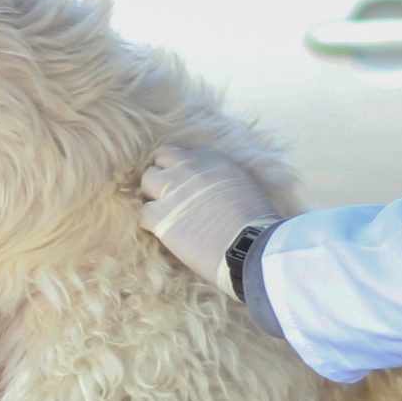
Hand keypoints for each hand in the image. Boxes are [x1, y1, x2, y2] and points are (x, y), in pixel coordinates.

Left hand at [139, 145, 278, 296]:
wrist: (250, 246)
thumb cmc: (257, 222)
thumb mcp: (245, 186)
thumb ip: (224, 179)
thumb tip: (216, 188)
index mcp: (213, 159)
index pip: (187, 154)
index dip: (185, 170)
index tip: (189, 184)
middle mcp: (189, 167)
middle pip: (162, 159)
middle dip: (165, 175)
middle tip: (172, 196)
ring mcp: (172, 189)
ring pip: (148, 181)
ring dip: (154, 195)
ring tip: (166, 213)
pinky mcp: (160, 215)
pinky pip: (144, 213)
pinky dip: (152, 223)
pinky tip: (166, 233)